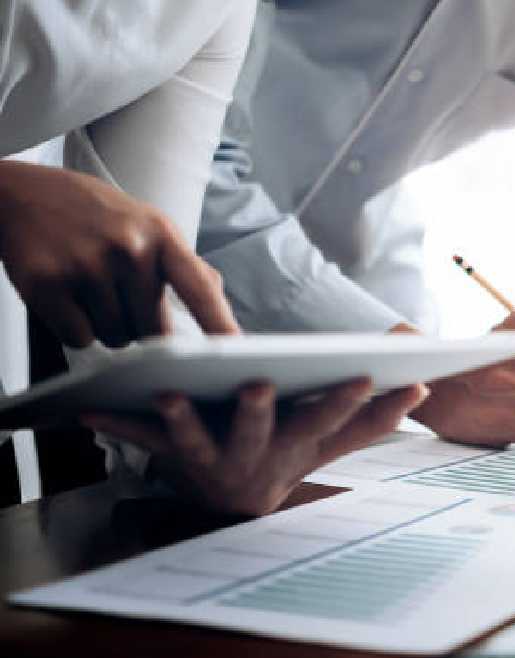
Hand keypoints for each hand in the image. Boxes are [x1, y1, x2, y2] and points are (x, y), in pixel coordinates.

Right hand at [0, 160, 239, 347]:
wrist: (23, 194)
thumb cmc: (93, 215)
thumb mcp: (148, 224)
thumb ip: (183, 263)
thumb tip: (218, 298)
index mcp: (161, 233)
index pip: (200, 288)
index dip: (220, 323)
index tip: (237, 351)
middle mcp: (129, 248)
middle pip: (154, 330)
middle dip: (140, 325)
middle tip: (118, 293)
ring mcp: (87, 265)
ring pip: (117, 337)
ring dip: (107, 326)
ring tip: (90, 288)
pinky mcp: (48, 285)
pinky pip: (80, 338)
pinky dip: (75, 328)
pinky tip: (67, 296)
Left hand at [82, 379, 427, 515]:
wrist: (234, 498)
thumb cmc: (287, 453)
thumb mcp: (331, 439)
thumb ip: (372, 415)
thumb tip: (422, 387)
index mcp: (297, 446)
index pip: (329, 421)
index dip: (348, 401)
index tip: (367, 375)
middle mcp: (255, 457)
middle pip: (259, 433)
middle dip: (258, 412)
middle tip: (258, 386)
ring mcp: (208, 458)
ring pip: (195, 441)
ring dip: (181, 421)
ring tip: (168, 395)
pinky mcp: (168, 454)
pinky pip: (138, 439)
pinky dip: (113, 423)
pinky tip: (86, 408)